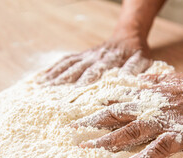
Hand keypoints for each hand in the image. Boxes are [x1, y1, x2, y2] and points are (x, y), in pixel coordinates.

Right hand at [36, 37, 151, 85]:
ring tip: (40, 89)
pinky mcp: (82, 56)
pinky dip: (53, 69)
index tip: (73, 96)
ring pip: (68, 66)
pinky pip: (65, 61)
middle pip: (76, 71)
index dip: (83, 85)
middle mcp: (94, 58)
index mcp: (109, 61)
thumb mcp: (142, 60)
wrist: (129, 35)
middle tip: (50, 97)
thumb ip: (134, 69)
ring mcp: (86, 56)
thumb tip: (124, 79)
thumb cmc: (136, 52)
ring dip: (54, 77)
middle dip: (63, 84)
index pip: (94, 74)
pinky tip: (42, 78)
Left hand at [73, 73, 182, 157]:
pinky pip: (157, 149)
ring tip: (88, 148)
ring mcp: (163, 122)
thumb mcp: (171, 78)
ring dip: (108, 141)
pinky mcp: (179, 136)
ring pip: (130, 132)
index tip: (79, 114)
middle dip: (92, 124)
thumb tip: (137, 79)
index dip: (97, 107)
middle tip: (72, 132)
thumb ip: (151, 80)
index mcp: (148, 95)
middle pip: (115, 116)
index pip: (117, 101)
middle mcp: (150, 108)